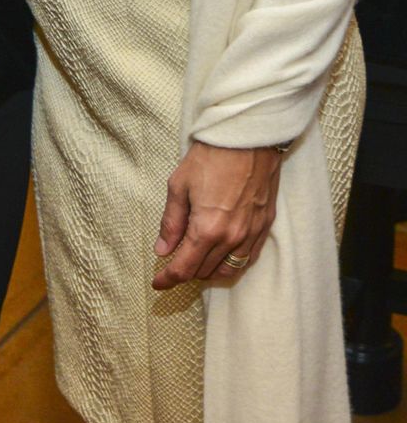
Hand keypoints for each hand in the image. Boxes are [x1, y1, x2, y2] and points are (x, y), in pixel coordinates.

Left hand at [152, 141, 281, 288]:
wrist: (248, 139)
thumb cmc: (210, 157)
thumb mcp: (179, 185)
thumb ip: (170, 223)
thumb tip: (162, 250)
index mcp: (207, 229)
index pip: (184, 268)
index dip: (168, 279)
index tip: (157, 283)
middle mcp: (231, 239)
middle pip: (204, 271)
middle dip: (185, 271)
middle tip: (172, 262)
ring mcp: (251, 235)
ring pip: (227, 270)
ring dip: (207, 270)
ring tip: (194, 260)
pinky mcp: (264, 227)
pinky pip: (247, 259)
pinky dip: (230, 264)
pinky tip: (220, 255)